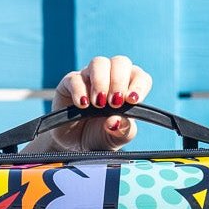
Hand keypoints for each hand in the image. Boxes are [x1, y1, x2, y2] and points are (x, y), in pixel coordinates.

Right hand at [37, 55, 152, 152]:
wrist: (73, 146)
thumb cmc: (99, 137)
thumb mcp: (114, 139)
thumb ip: (122, 131)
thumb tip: (116, 120)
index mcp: (127, 89)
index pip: (140, 76)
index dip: (139, 84)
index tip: (132, 100)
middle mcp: (110, 78)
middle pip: (120, 62)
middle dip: (119, 81)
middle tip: (114, 103)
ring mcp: (89, 78)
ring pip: (98, 63)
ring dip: (101, 82)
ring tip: (98, 104)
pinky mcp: (69, 83)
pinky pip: (75, 77)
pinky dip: (80, 90)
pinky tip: (82, 105)